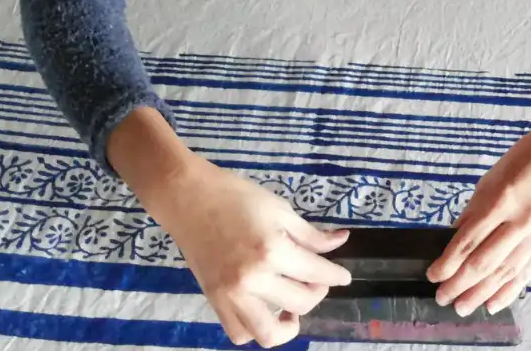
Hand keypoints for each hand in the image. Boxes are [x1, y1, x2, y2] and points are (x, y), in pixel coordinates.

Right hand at [111, 108, 351, 346]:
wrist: (187, 196)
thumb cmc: (235, 196)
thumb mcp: (279, 209)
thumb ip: (311, 234)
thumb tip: (340, 241)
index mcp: (272, 250)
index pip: (316, 273)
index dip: (336, 276)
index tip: (344, 277)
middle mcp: (252, 279)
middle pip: (300, 304)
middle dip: (316, 293)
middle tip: (315, 281)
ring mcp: (230, 294)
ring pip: (267, 333)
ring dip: (287, 326)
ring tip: (290, 308)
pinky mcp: (214, 299)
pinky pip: (238, 333)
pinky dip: (254, 330)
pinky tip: (264, 311)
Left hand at [427, 113, 530, 316]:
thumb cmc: (526, 159)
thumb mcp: (491, 178)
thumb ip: (474, 212)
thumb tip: (454, 239)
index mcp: (501, 200)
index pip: (468, 241)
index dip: (447, 263)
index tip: (433, 275)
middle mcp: (521, 221)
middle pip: (484, 262)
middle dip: (459, 284)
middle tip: (442, 298)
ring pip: (505, 273)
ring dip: (480, 294)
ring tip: (462, 308)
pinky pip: (527, 273)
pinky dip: (509, 291)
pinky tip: (493, 304)